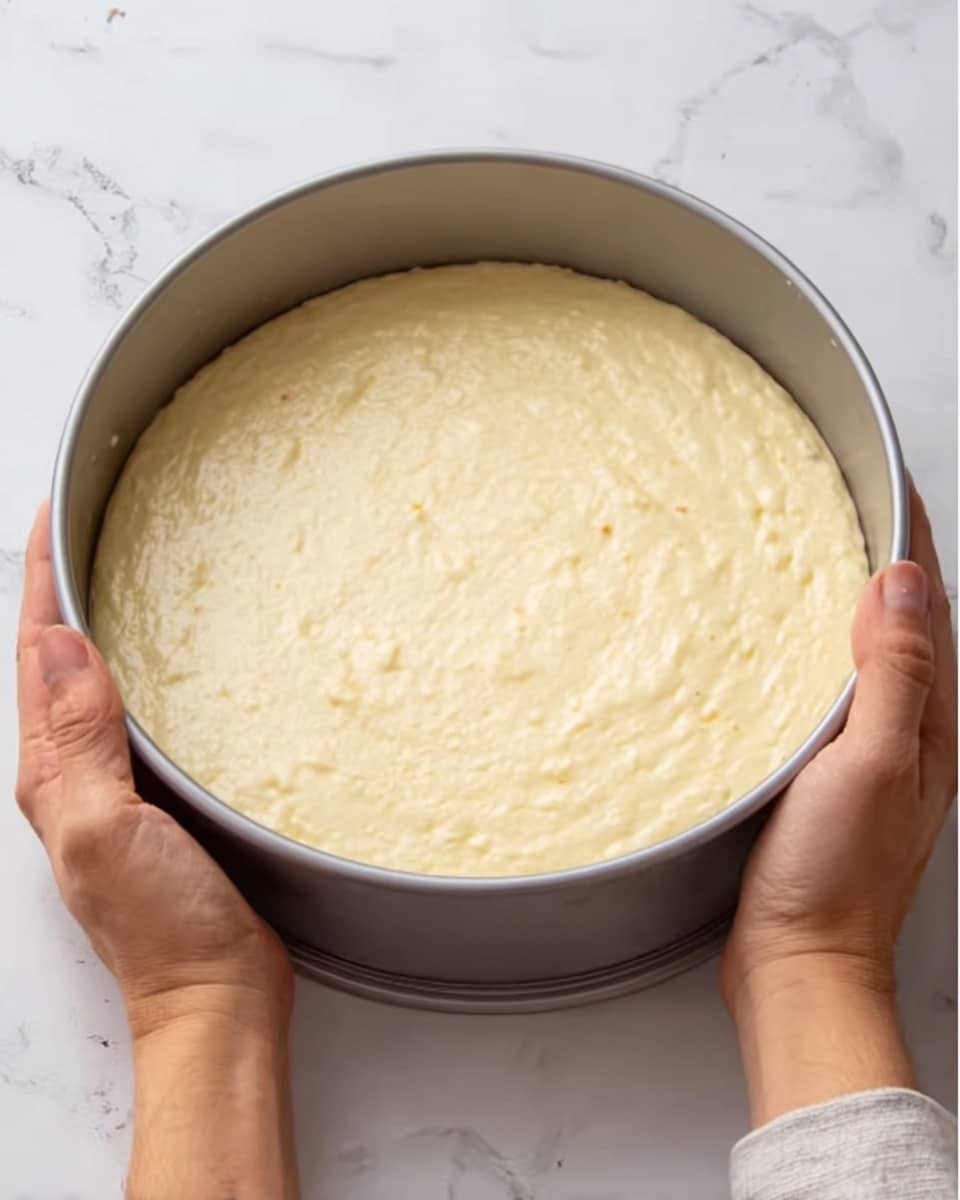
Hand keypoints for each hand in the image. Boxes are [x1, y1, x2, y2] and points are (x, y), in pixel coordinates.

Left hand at [16, 502, 298, 1197]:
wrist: (215, 995)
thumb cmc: (164, 928)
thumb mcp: (108, 829)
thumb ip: (77, 739)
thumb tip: (52, 644)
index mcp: (50, 773)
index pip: (34, 654)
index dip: (42, 579)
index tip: (57, 512)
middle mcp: (72, 773)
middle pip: (55, 658)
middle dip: (64, 585)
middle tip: (87, 521)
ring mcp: (115, 785)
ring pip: (95, 681)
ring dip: (100, 621)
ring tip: (122, 568)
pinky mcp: (160, 799)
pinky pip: (137, 713)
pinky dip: (142, 668)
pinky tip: (170, 658)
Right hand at [723, 483, 956, 1123]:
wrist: (800, 963)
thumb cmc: (835, 878)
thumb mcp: (872, 764)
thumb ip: (891, 672)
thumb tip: (897, 582)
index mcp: (930, 724)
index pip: (929, 608)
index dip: (912, 542)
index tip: (889, 483)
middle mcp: (908, 733)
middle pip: (905, 623)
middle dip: (888, 558)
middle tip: (852, 504)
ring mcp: (867, 754)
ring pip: (866, 653)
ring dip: (849, 600)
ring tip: (820, 555)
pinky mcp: (825, 774)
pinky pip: (830, 689)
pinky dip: (816, 650)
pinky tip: (788, 648)